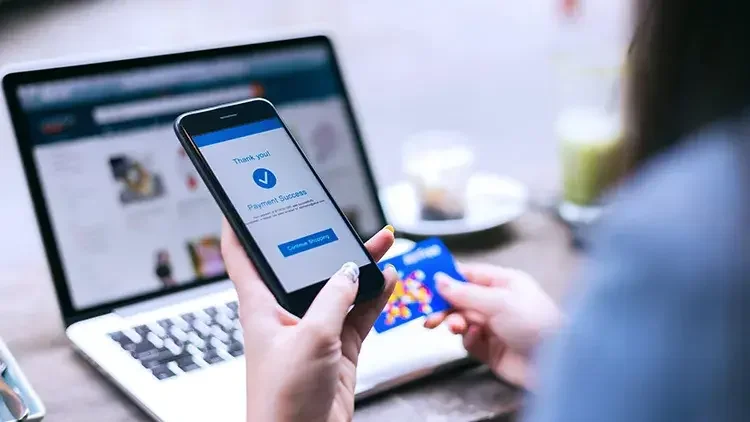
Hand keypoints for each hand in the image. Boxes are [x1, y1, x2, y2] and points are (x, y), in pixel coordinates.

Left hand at [221, 220, 397, 421]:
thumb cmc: (283, 400)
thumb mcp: (310, 337)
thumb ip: (334, 298)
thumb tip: (351, 271)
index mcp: (260, 306)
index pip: (243, 256)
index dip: (240, 225)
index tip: (245, 201)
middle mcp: (285, 313)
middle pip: (305, 268)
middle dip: (326, 243)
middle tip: (346, 222)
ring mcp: (313, 330)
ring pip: (338, 288)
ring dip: (359, 269)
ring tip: (382, 245)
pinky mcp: (336, 348)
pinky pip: (358, 313)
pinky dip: (374, 297)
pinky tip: (387, 280)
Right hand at [424, 264, 561, 387]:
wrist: (555, 363)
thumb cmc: (536, 323)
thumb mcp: (498, 301)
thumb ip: (465, 292)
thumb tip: (439, 280)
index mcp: (503, 283)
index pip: (467, 275)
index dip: (446, 278)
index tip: (424, 283)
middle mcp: (497, 303)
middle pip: (459, 299)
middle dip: (444, 306)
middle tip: (429, 315)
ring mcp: (494, 326)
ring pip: (461, 320)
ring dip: (454, 322)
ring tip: (454, 327)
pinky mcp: (491, 348)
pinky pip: (469, 341)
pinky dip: (468, 340)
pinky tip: (478, 339)